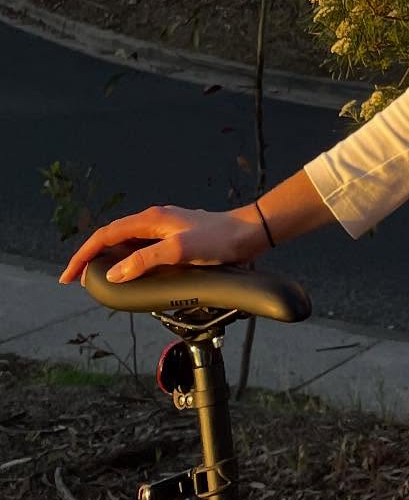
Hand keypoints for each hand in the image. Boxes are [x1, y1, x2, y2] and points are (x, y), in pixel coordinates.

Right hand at [58, 204, 267, 284]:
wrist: (248, 234)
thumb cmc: (218, 239)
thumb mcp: (179, 250)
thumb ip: (145, 260)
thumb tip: (114, 273)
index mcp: (151, 218)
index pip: (106, 234)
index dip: (84, 254)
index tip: (69, 276)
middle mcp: (155, 220)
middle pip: (113, 237)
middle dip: (92, 257)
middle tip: (79, 281)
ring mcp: (164, 229)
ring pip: (127, 243)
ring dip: (109, 260)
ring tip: (98, 280)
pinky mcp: (174, 238)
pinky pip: (142, 249)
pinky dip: (128, 261)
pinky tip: (129, 275)